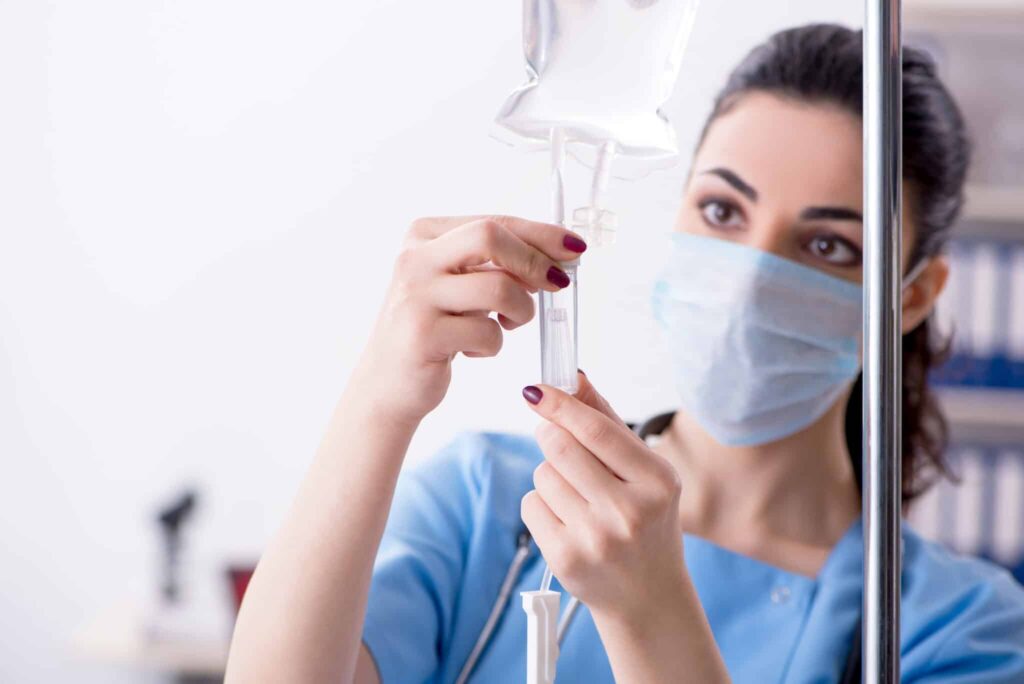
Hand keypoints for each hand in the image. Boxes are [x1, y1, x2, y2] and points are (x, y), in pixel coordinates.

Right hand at [356, 216, 586, 423]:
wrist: (387, 382)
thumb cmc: (433, 329)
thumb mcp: (459, 285)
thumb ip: (497, 264)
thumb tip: (559, 254)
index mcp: (424, 236)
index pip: (493, 221)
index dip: (540, 234)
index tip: (575, 248)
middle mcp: (414, 259)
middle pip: (491, 236)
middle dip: (534, 261)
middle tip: (557, 284)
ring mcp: (415, 295)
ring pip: (498, 288)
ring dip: (520, 312)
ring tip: (507, 325)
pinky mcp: (423, 334)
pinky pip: (487, 333)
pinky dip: (493, 345)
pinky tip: (471, 350)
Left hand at [520, 372, 687, 623]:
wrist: (647, 597)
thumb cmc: (646, 522)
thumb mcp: (645, 472)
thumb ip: (609, 422)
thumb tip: (575, 377)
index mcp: (657, 482)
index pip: (597, 431)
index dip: (561, 405)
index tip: (536, 389)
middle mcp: (629, 511)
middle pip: (560, 448)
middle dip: (551, 435)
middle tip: (556, 439)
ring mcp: (596, 538)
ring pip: (542, 475)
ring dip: (550, 475)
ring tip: (577, 497)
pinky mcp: (565, 559)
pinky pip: (531, 505)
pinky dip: (541, 505)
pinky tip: (567, 521)